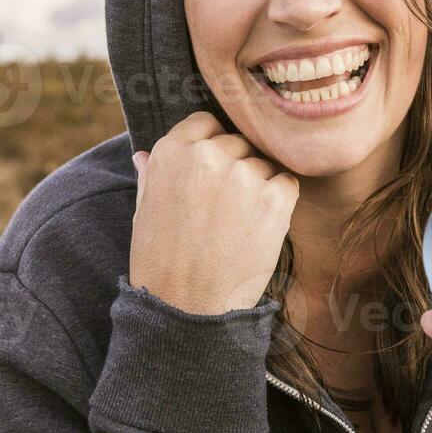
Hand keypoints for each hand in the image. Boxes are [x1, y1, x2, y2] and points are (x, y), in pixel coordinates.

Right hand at [130, 111, 299, 315]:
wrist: (187, 309)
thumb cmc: (161, 263)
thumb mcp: (144, 213)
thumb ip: (152, 177)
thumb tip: (144, 155)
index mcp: (171, 151)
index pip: (205, 123)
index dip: (211, 145)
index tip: (212, 172)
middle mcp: (207, 155)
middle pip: (237, 143)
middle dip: (235, 168)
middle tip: (224, 210)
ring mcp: (242, 175)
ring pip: (263, 164)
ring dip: (258, 187)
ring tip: (237, 226)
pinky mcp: (273, 198)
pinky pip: (287, 184)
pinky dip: (280, 203)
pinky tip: (258, 229)